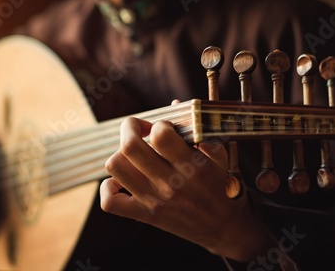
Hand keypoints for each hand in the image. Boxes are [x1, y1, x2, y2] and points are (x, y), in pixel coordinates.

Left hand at [100, 116, 277, 260]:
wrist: (225, 228)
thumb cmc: (223, 188)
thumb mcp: (221, 157)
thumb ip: (200, 131)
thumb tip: (174, 106)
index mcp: (192, 167)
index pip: (161, 135)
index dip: (159, 123)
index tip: (165, 128)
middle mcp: (170, 184)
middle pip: (130, 147)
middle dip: (129, 128)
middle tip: (139, 128)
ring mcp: (154, 201)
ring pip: (116, 167)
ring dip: (120, 153)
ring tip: (133, 153)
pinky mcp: (145, 215)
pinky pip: (111, 202)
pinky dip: (109, 188)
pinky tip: (121, 179)